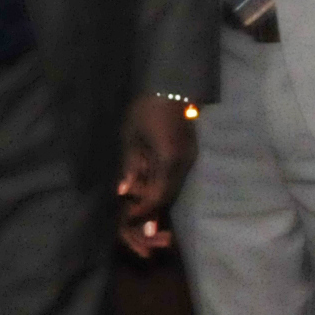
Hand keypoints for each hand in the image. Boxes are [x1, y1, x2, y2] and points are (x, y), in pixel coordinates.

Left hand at [116, 95, 198, 260]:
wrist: (172, 87)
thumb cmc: (146, 109)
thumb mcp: (131, 138)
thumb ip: (130, 167)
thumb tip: (124, 192)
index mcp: (168, 159)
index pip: (157, 196)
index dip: (143, 211)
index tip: (129, 219)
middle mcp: (183, 163)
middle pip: (168, 196)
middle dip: (152, 213)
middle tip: (139, 227)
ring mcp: (189, 159)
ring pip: (174, 189)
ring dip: (158, 202)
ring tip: (143, 215)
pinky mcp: (190, 154)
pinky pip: (175, 178)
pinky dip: (163, 188)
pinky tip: (151, 193)